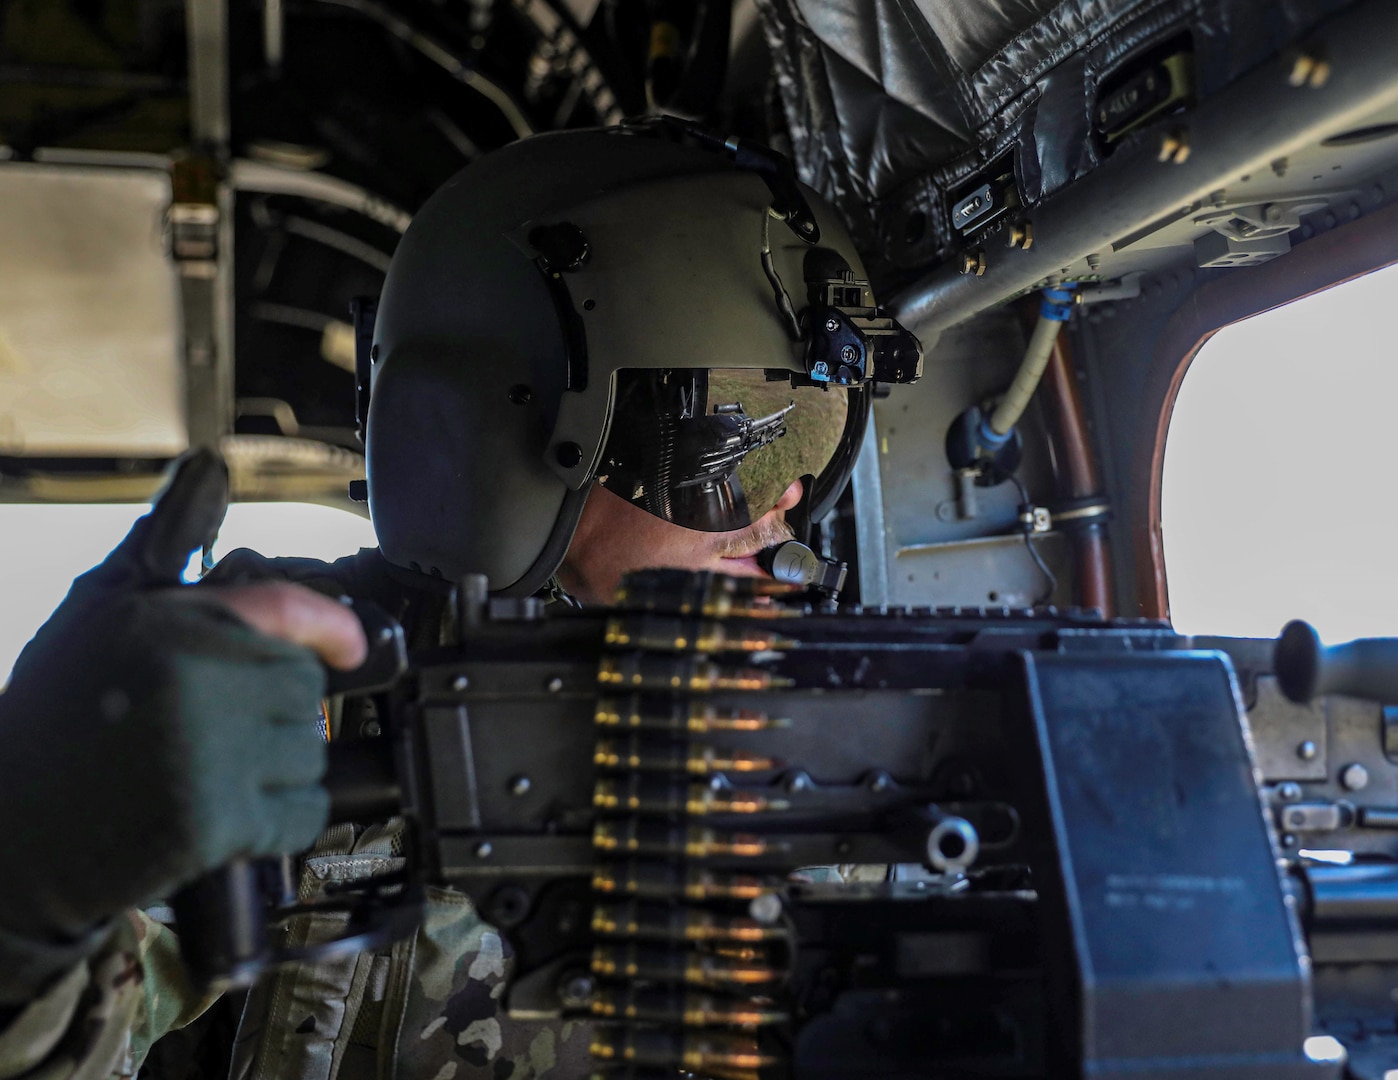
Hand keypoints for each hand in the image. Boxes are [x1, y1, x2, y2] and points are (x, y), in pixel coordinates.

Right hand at [0, 450, 365, 997]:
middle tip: (212, 728)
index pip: (285, 608)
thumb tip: (205, 472)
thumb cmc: (51, 723)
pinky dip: (279, 821)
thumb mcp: (97, 612)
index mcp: (167, 624)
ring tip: (206, 770)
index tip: (350, 645)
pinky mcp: (214, 822)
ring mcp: (207, 754)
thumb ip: (163, 546)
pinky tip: (221, 814)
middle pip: (305, 685)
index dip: (330, 626)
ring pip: (310, 749)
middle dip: (273, 706)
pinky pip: (302, 812)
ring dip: (277, 766)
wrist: (3, 833)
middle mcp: (192, 681)